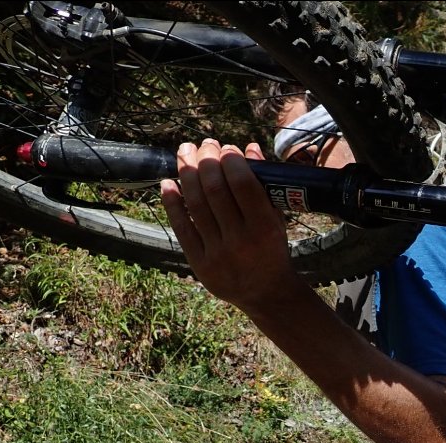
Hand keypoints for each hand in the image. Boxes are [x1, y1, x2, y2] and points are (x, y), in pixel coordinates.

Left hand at [160, 139, 301, 310]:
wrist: (266, 294)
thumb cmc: (273, 250)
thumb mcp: (277, 220)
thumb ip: (265, 187)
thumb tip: (250, 149)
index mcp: (265, 228)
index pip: (243, 185)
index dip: (231, 160)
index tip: (226, 147)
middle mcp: (241, 240)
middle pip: (215, 190)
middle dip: (206, 160)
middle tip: (203, 145)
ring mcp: (218, 253)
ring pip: (195, 204)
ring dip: (187, 173)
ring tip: (185, 153)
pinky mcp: (199, 263)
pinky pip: (181, 227)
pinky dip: (172, 202)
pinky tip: (168, 182)